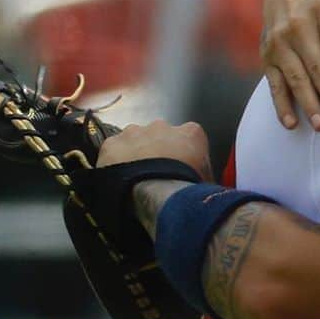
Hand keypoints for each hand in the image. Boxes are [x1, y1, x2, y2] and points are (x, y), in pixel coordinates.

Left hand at [97, 120, 212, 180]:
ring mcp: (134, 132)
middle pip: (159, 136)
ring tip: (136, 177)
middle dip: (157, 150)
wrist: (158, 192)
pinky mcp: (111, 144)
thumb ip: (204, 173)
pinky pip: (113, 151)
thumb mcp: (208, 180)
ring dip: (135, 154)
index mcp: (191, 132)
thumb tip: (203, 183)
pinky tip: (118, 178)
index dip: (184, 155)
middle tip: (156, 174)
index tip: (181, 170)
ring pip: (134, 140)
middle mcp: (162, 125)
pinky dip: (115, 162)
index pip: (190, 138)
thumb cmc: (189, 188)